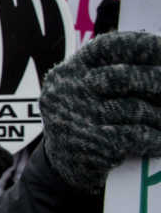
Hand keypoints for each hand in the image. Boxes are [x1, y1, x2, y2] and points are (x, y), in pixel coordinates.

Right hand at [40, 31, 160, 189]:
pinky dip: (155, 139)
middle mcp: (67, 90)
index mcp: (69, 71)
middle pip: (123, 77)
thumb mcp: (87, 92)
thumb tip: (160, 68)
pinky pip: (134, 136)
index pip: (109, 47)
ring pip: (134, 109)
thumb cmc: (86, 122)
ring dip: (160, 117)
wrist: (62, 167)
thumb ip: (116, 76)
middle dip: (158, 80)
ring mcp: (76, 117)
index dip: (143, 45)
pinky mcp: (88, 144)